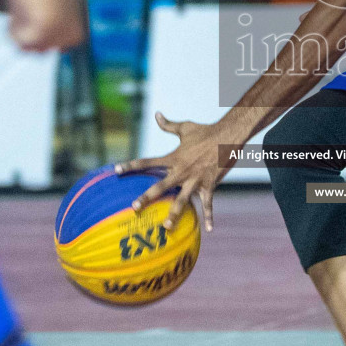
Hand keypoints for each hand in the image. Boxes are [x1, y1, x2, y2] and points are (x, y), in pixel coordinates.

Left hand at [116, 113, 228, 232]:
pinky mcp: (210, 185)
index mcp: (173, 157)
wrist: (227, 135)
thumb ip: (168, 125)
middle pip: (160, 186)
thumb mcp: (185, 127)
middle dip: (147, 197)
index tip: (117, 170)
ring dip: (174, 214)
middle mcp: (181, 170)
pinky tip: (209, 230)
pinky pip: (209, 204)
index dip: (131, 165)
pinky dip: (210, 217)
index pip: (148, 162)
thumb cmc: (206, 131)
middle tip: (134, 208)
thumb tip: (156, 114)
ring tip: (166, 226)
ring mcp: (195, 180)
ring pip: (182, 200)